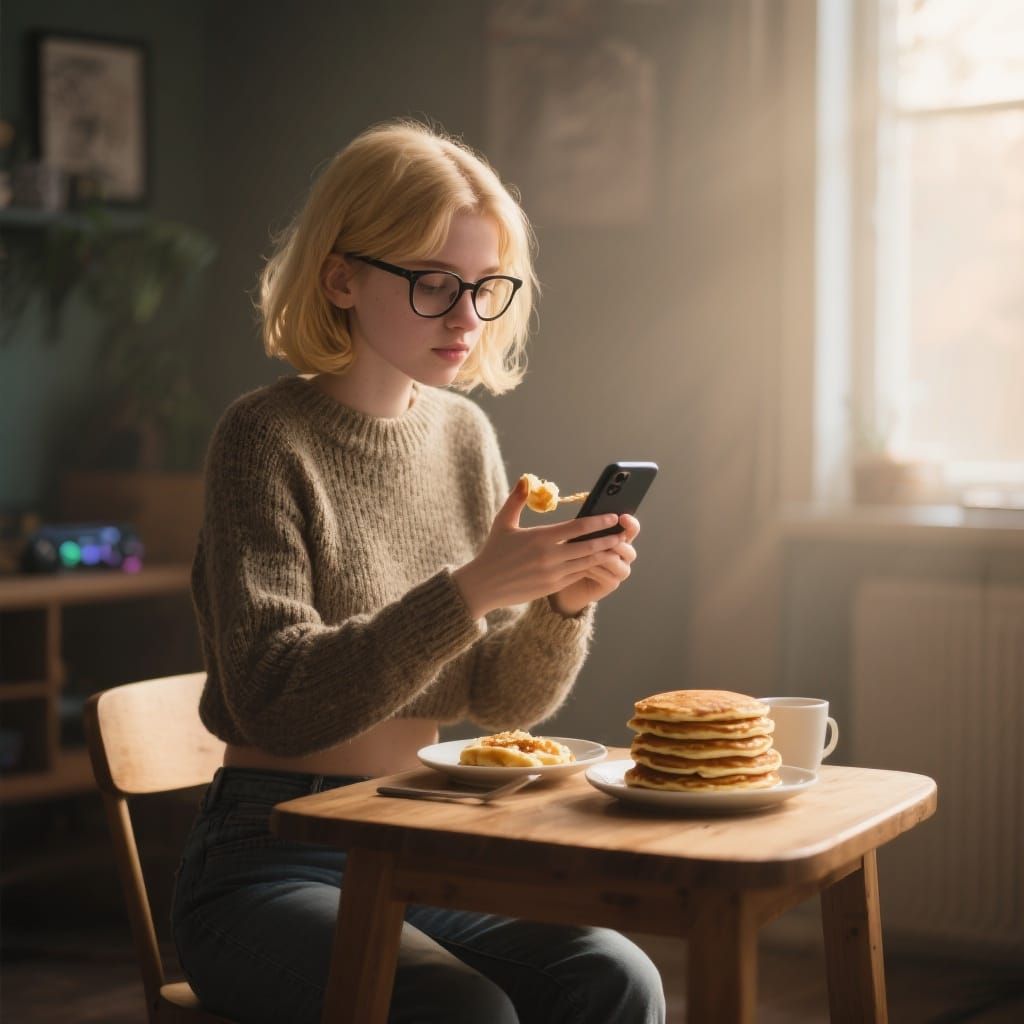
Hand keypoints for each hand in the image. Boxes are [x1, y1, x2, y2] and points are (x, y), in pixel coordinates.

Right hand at [451, 478, 629, 619]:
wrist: (483, 586)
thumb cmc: (494, 551)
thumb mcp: (503, 522)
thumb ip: (516, 499)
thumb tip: (526, 478)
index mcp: (540, 538)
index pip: (577, 528)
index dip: (598, 521)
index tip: (612, 516)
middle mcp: (549, 557)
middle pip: (588, 547)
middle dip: (609, 539)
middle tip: (624, 533)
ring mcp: (553, 574)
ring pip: (587, 563)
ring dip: (604, 554)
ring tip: (618, 546)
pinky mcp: (552, 587)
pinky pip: (578, 575)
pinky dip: (590, 567)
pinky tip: (600, 561)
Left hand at [548, 514, 639, 616]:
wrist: (566, 577)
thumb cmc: (573, 552)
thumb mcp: (580, 537)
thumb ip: (590, 529)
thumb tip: (592, 517)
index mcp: (620, 538)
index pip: (632, 529)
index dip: (630, 524)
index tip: (621, 517)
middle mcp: (624, 555)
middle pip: (629, 549)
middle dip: (616, 544)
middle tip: (604, 540)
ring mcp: (620, 570)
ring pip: (617, 562)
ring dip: (601, 557)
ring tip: (585, 553)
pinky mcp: (612, 583)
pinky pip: (609, 576)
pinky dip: (595, 570)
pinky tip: (583, 567)